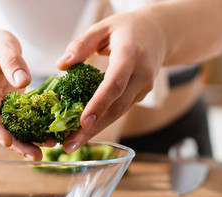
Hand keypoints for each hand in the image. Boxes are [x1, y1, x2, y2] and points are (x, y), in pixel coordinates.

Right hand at [0, 27, 46, 159]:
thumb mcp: (0, 44)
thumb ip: (11, 60)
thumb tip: (24, 81)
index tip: (6, 141)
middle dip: (17, 144)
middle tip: (36, 156)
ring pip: (12, 129)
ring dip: (29, 141)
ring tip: (50, 148)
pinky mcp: (13, 108)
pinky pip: (24, 122)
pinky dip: (37, 130)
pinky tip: (53, 136)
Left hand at [55, 11, 166, 152]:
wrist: (159, 33)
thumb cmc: (128, 28)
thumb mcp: (103, 27)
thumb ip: (82, 44)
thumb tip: (61, 65)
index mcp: (131, 55)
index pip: (115, 84)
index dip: (99, 104)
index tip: (83, 122)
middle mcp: (141, 74)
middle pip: (117, 106)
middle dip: (93, 128)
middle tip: (69, 145)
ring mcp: (144, 87)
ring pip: (119, 113)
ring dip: (96, 130)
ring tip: (71, 144)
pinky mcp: (141, 95)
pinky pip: (120, 110)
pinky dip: (103, 121)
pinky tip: (84, 131)